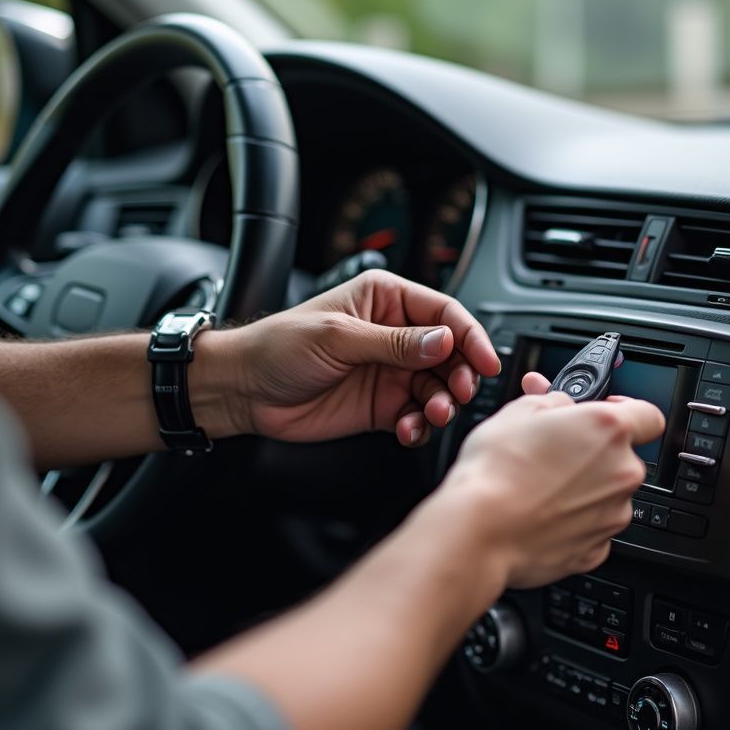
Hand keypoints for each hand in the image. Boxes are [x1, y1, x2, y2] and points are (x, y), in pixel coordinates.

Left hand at [222, 270, 500, 445]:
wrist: (244, 391)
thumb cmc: (278, 347)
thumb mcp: (338, 338)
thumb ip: (394, 343)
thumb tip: (443, 341)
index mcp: (386, 300)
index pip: (444, 313)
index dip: (470, 336)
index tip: (485, 362)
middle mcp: (395, 334)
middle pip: (451, 354)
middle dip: (461, 375)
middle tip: (457, 393)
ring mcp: (391, 371)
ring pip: (439, 388)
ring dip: (442, 403)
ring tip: (432, 414)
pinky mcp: (384, 405)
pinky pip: (417, 416)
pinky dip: (420, 425)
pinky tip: (409, 429)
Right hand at [431, 374, 664, 588]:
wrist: (479, 531)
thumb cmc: (495, 472)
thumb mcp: (518, 411)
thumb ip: (552, 401)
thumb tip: (559, 403)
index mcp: (609, 430)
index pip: (648, 415)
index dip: (627, 411)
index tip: (607, 413)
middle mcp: (621, 473)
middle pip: (622, 457)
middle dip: (593, 453)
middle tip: (553, 451)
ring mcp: (612, 515)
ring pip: (607, 494)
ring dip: (582, 488)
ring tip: (538, 486)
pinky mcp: (595, 550)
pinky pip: (591, 528)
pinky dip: (571, 521)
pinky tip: (539, 514)